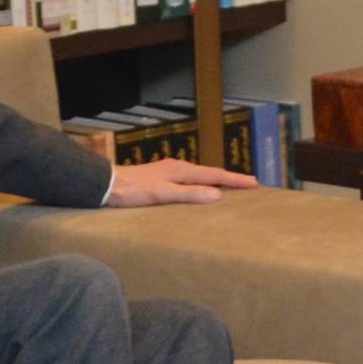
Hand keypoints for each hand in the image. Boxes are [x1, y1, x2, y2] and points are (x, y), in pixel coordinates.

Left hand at [103, 157, 258, 205]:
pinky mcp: (161, 178)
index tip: (254, 183)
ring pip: (199, 177)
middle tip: (249, 184)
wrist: (107, 185)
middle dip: (230, 179)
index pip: (215, 175)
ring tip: (230, 188)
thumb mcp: (163, 194)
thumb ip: (189, 195)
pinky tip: (199, 192)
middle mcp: (178, 168)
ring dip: (216, 181)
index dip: (235, 180)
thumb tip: (217, 195)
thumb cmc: (133, 191)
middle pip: (210, 173)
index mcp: (182, 170)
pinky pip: (189, 181)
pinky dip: (202, 185)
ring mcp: (169, 172)